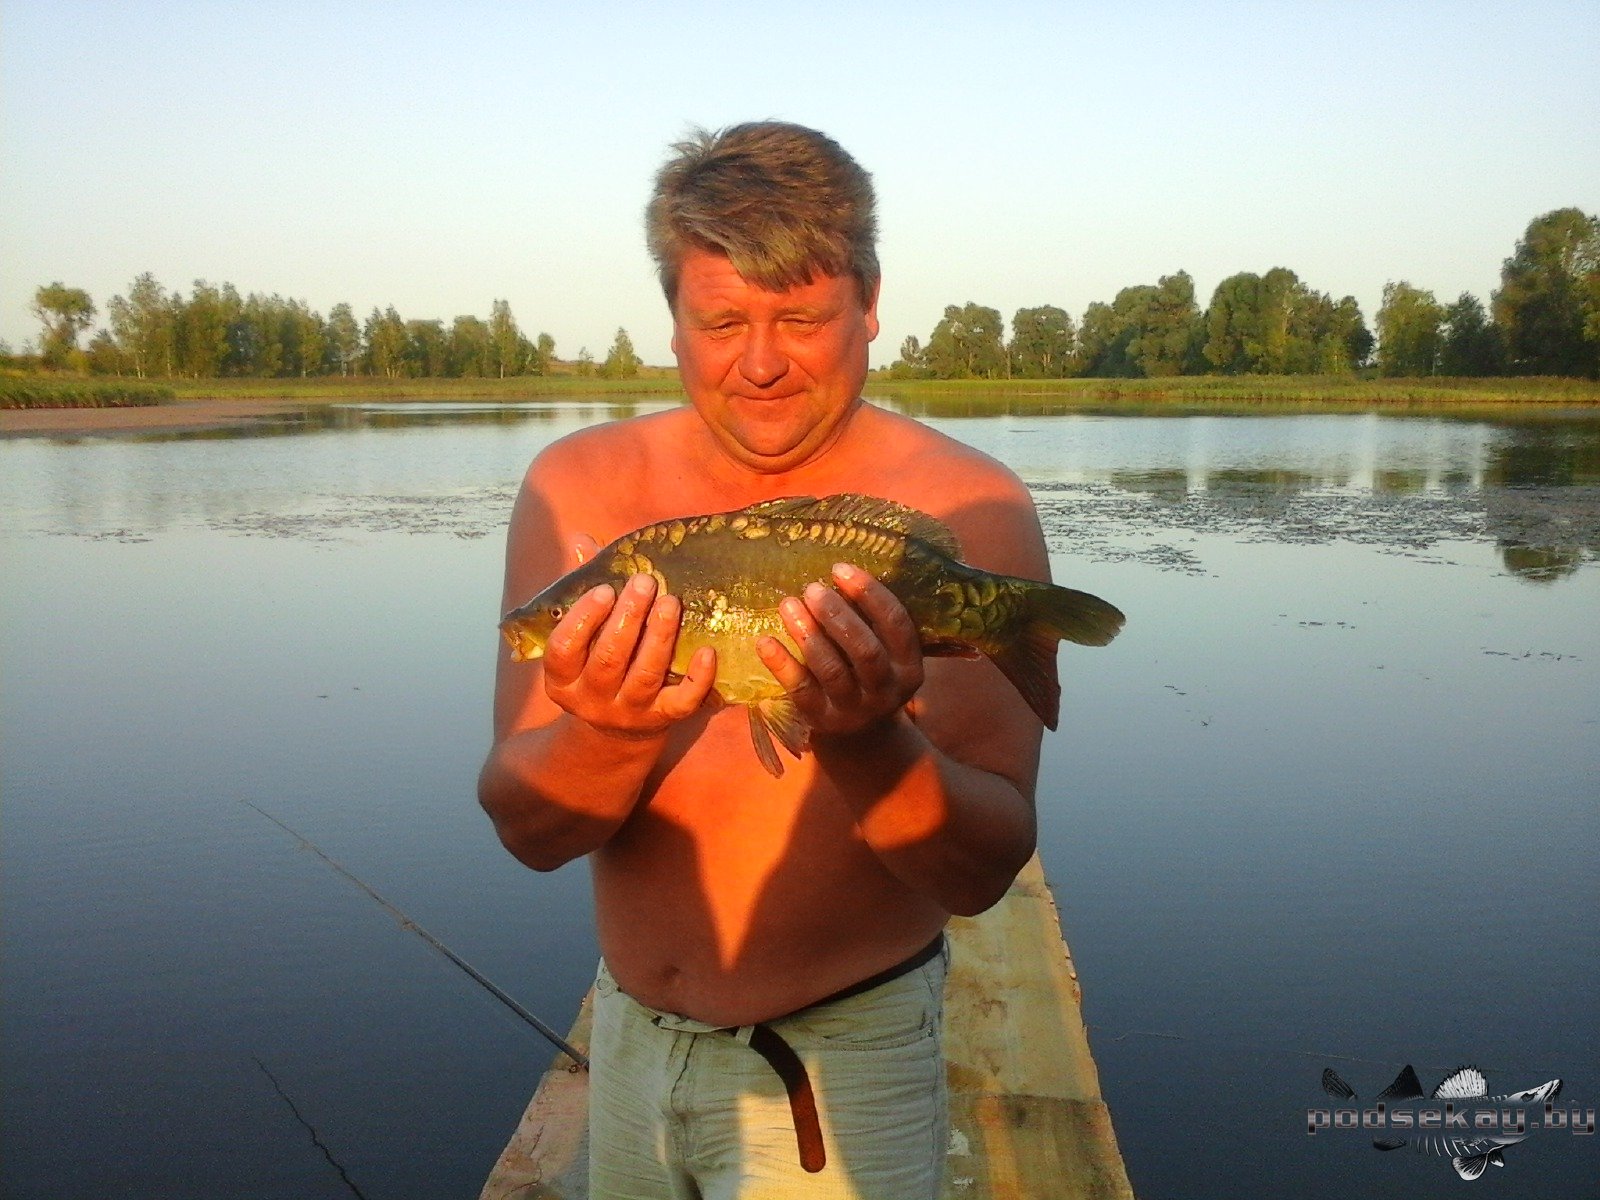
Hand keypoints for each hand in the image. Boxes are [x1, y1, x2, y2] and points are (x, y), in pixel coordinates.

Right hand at [542, 571, 715, 738]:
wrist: (618, 730)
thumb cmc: (598, 664)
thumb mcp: (583, 637)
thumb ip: (582, 591)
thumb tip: (582, 542)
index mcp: (562, 678)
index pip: (564, 649)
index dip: (583, 618)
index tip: (605, 589)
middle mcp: (591, 699)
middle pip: (608, 659)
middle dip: (628, 618)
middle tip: (646, 582)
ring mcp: (628, 712)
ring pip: (645, 675)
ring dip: (660, 637)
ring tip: (671, 602)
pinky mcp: (662, 720)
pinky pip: (681, 703)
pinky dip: (697, 678)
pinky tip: (707, 651)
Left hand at [757, 562, 923, 735]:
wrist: (862, 736)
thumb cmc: (868, 676)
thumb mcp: (884, 653)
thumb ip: (870, 622)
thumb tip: (837, 573)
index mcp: (909, 667)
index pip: (896, 624)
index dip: (870, 594)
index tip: (840, 569)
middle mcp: (887, 691)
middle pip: (864, 650)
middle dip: (836, 614)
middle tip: (812, 588)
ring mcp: (855, 710)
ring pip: (831, 670)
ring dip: (808, 634)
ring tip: (788, 604)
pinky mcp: (823, 721)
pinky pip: (801, 691)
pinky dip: (782, 665)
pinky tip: (765, 641)